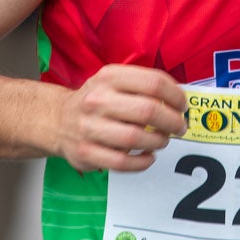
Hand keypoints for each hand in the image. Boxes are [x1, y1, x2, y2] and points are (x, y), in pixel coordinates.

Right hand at [54, 64, 186, 172]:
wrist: (57, 119)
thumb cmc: (95, 100)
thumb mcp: (113, 80)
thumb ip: (143, 85)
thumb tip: (179, 100)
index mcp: (109, 77)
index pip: (153, 83)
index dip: (175, 96)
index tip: (182, 105)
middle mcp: (97, 100)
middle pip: (148, 111)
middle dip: (172, 121)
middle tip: (179, 127)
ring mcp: (89, 127)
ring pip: (135, 138)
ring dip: (158, 141)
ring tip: (163, 140)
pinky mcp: (85, 152)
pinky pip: (122, 162)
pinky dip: (142, 162)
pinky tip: (148, 156)